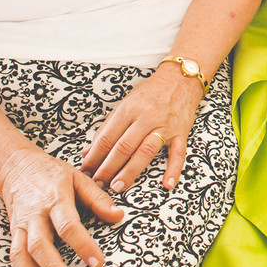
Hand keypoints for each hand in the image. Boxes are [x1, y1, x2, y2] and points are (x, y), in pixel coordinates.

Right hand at [0, 148, 124, 266]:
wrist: (16, 166)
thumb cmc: (53, 174)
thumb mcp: (78, 178)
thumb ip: (98, 198)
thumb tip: (119, 216)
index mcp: (55, 199)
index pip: (68, 225)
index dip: (83, 245)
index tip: (97, 263)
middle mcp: (35, 214)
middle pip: (40, 244)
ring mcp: (21, 225)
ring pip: (21, 254)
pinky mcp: (13, 232)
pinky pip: (13, 256)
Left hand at [81, 67, 202, 192]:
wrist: (180, 79)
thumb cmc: (150, 92)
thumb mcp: (125, 104)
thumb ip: (107, 128)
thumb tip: (88, 151)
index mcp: (128, 110)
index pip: (107, 137)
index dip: (94, 156)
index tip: (86, 171)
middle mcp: (146, 118)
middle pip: (123, 147)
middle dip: (107, 168)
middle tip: (97, 184)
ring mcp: (164, 126)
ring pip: (145, 151)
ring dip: (130, 171)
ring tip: (117, 186)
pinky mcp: (181, 133)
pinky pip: (178, 153)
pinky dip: (173, 169)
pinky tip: (167, 185)